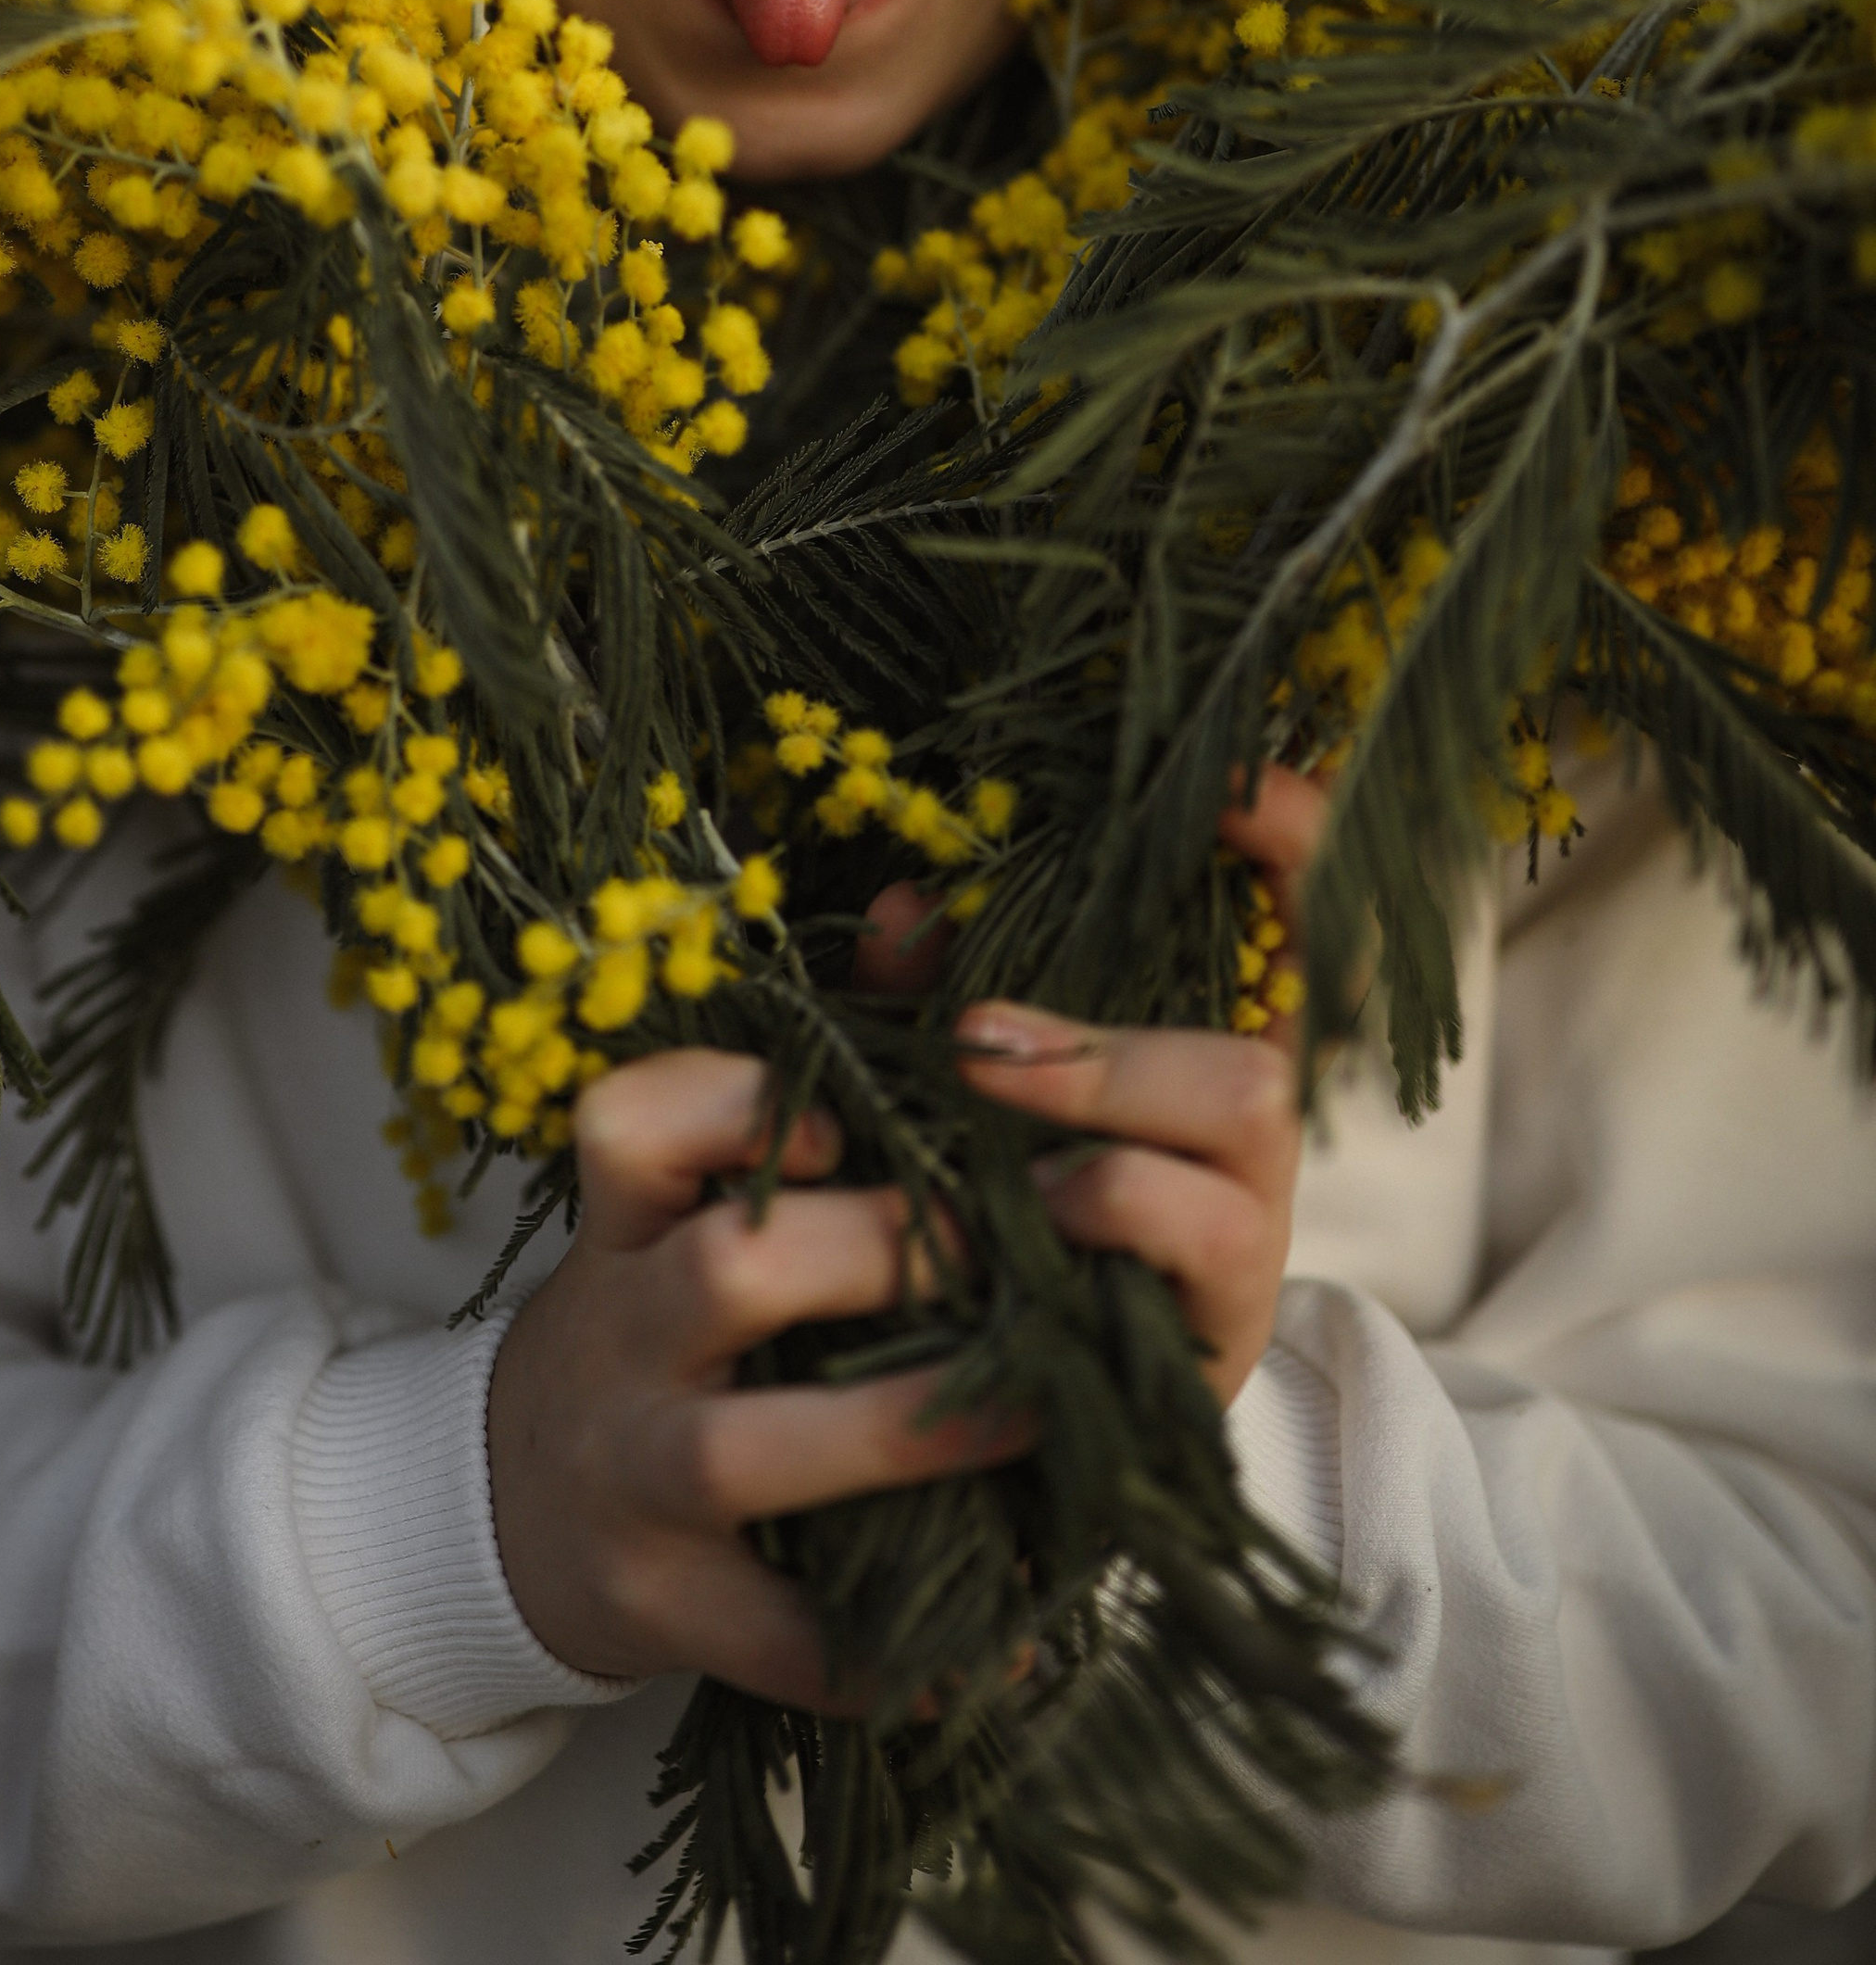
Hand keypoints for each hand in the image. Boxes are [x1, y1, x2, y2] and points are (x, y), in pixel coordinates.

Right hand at [486, 1048, 1023, 1701]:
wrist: (508, 1509)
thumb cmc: (649, 1325)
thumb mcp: (674, 1206)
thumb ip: (790, 1078)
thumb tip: (912, 917)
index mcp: (626, 1229)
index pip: (634, 1124)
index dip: (736, 1106)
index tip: (850, 1118)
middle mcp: (620, 1341)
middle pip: (727, 1271)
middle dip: (882, 1254)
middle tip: (1018, 1249)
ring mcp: (633, 1480)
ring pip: (745, 1451)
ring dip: (905, 1432)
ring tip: (1040, 1417)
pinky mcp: (661, 1608)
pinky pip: (778, 1635)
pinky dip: (888, 1644)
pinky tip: (997, 1640)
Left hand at [859, 758, 1327, 1410]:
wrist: (1014, 1410)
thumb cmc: (996, 1211)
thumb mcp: (963, 1088)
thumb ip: (935, 995)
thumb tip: (902, 909)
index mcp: (1197, 1033)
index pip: (1296, 905)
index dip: (1291, 834)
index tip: (1231, 789)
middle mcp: (1254, 1109)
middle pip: (1275, 995)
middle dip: (1130, 990)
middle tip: (979, 1032)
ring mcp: (1258, 1207)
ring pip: (1250, 1098)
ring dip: (1104, 1087)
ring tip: (988, 1104)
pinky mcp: (1237, 1306)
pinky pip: (1202, 1226)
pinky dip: (1109, 1202)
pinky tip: (1033, 1215)